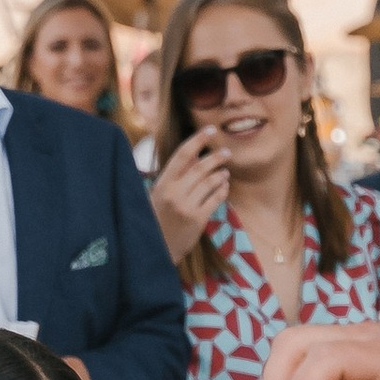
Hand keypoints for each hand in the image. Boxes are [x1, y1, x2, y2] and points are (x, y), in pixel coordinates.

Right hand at [149, 127, 229, 264]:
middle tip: (226, 152)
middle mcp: (174, 193)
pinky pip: (215, 199)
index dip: (198, 140)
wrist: (153, 249)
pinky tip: (224, 186)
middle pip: (200, 168)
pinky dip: (222, 190)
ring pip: (210, 183)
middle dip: (216, 157)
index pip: (182, 155)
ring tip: (225, 171)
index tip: (211, 130)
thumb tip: (194, 156)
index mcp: (162, 183)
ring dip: (220, 174)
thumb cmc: (155, 218)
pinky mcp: (198, 219)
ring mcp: (186, 206)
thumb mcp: (159, 195)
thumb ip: (175, 176)